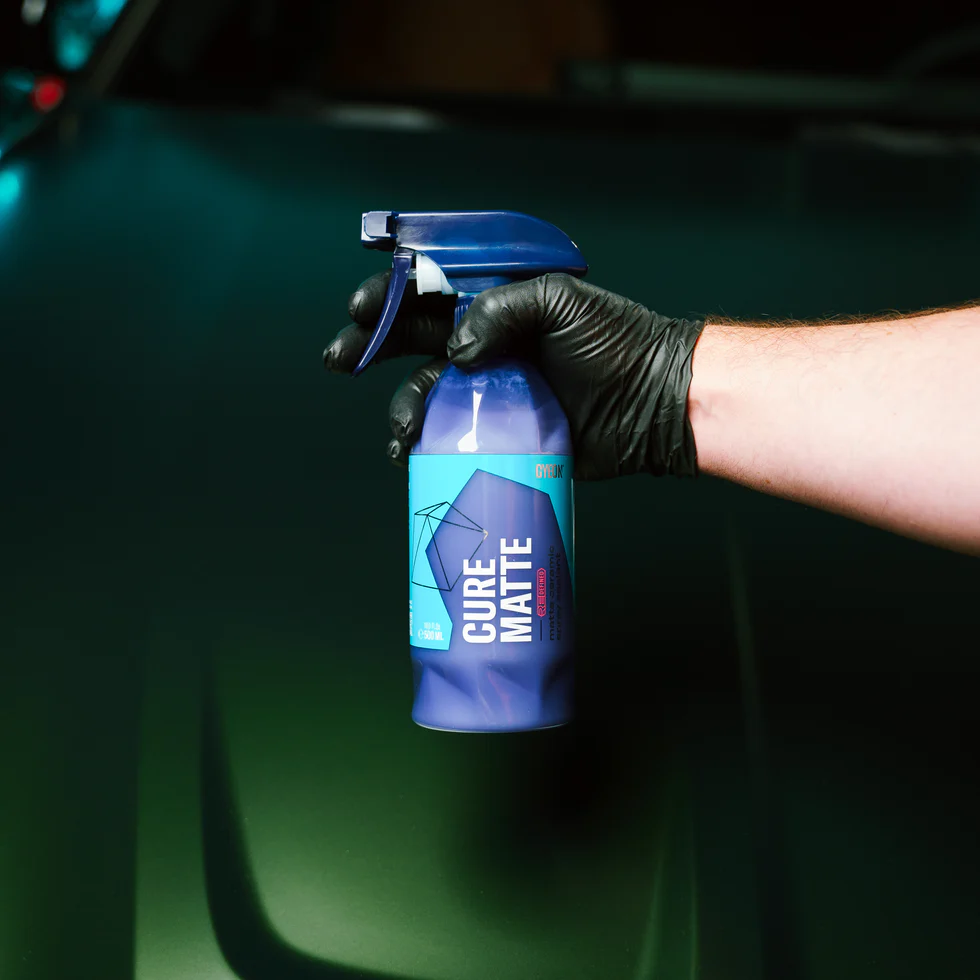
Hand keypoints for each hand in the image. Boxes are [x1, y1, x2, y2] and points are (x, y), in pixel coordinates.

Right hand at [324, 271, 704, 479]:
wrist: (652, 401)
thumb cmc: (616, 341)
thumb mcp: (560, 300)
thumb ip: (501, 308)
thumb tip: (455, 349)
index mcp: (497, 301)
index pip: (431, 290)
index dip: (391, 296)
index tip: (360, 308)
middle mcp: (487, 342)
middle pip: (414, 338)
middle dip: (372, 345)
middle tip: (342, 358)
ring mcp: (491, 388)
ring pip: (426, 390)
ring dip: (402, 406)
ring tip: (401, 428)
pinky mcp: (500, 430)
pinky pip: (450, 433)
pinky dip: (424, 442)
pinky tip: (411, 452)